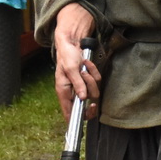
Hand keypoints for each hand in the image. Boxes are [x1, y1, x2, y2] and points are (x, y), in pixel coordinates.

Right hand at [53, 4, 99, 119]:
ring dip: (91, 77)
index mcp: (64, 92)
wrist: (71, 43)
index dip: (80, 116)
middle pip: (87, 101)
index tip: (90, 108)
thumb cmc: (66, 55)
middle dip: (90, 87)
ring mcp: (81, 86)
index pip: (70, 113)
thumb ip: (77, 84)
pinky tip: (87, 64)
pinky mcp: (87, 80)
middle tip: (85, 75)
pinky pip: (96, 80)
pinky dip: (93, 71)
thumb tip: (83, 98)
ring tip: (84, 67)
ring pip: (93, 90)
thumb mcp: (71, 68)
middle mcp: (73, 91)